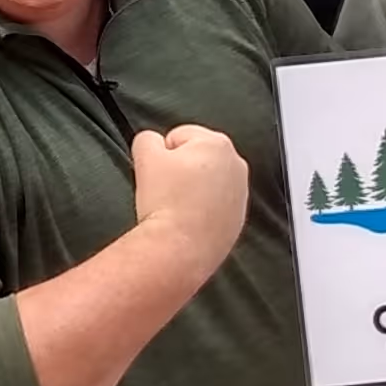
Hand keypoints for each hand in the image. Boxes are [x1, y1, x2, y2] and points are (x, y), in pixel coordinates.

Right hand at [128, 124, 251, 281]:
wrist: (178, 249)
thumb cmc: (165, 204)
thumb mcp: (144, 156)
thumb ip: (147, 138)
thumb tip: (152, 142)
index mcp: (218, 144)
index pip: (179, 136)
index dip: (161, 154)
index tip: (157, 173)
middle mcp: (236, 166)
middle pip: (196, 158)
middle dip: (180, 170)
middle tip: (165, 189)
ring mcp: (240, 194)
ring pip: (206, 182)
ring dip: (191, 189)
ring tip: (176, 206)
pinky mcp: (238, 218)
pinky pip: (214, 205)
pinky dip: (202, 209)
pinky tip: (187, 219)